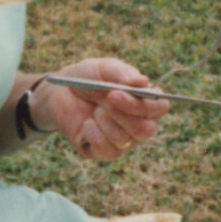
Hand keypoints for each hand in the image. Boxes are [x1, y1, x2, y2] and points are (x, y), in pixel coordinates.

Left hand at [43, 56, 169, 161]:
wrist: (60, 92)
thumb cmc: (88, 77)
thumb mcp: (104, 68)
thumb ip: (123, 74)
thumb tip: (143, 82)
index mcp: (146, 101)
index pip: (160, 108)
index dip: (143, 104)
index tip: (116, 93)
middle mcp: (139, 123)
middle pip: (147, 129)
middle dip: (122, 113)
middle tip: (105, 98)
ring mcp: (124, 140)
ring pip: (125, 139)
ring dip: (105, 121)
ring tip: (94, 110)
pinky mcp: (105, 152)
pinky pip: (107, 150)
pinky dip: (93, 133)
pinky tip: (87, 124)